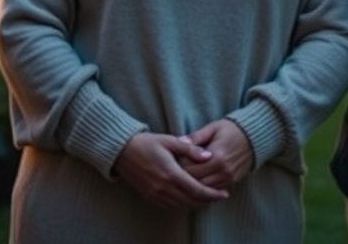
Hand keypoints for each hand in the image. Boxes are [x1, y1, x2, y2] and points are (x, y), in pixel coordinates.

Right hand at [114, 132, 228, 209]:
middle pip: (191, 201)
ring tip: (208, 198)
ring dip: (196, 204)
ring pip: (182, 206)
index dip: (212, 194)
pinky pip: (171, 207)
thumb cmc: (147, 142)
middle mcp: (163, 188)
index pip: (196, 190)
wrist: (122, 151)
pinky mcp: (150, 198)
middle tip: (220, 196)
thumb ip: (190, 149)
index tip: (225, 194)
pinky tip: (190, 199)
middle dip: (208, 201)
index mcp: (170, 173)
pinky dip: (183, 205)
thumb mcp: (170, 141)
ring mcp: (156, 195)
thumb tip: (210, 156)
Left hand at [180, 119, 253, 190]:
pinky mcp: (232, 183)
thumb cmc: (231, 130)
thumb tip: (179, 141)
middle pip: (196, 182)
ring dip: (194, 185)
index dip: (179, 167)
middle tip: (176, 172)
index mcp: (217, 156)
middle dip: (184, 178)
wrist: (253, 137)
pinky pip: (214, 191)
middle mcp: (223, 171)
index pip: (191, 170)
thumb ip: (196, 137)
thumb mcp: (213, 128)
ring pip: (204, 190)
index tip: (173, 162)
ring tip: (184, 178)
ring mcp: (228, 179)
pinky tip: (197, 182)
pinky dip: (204, 189)